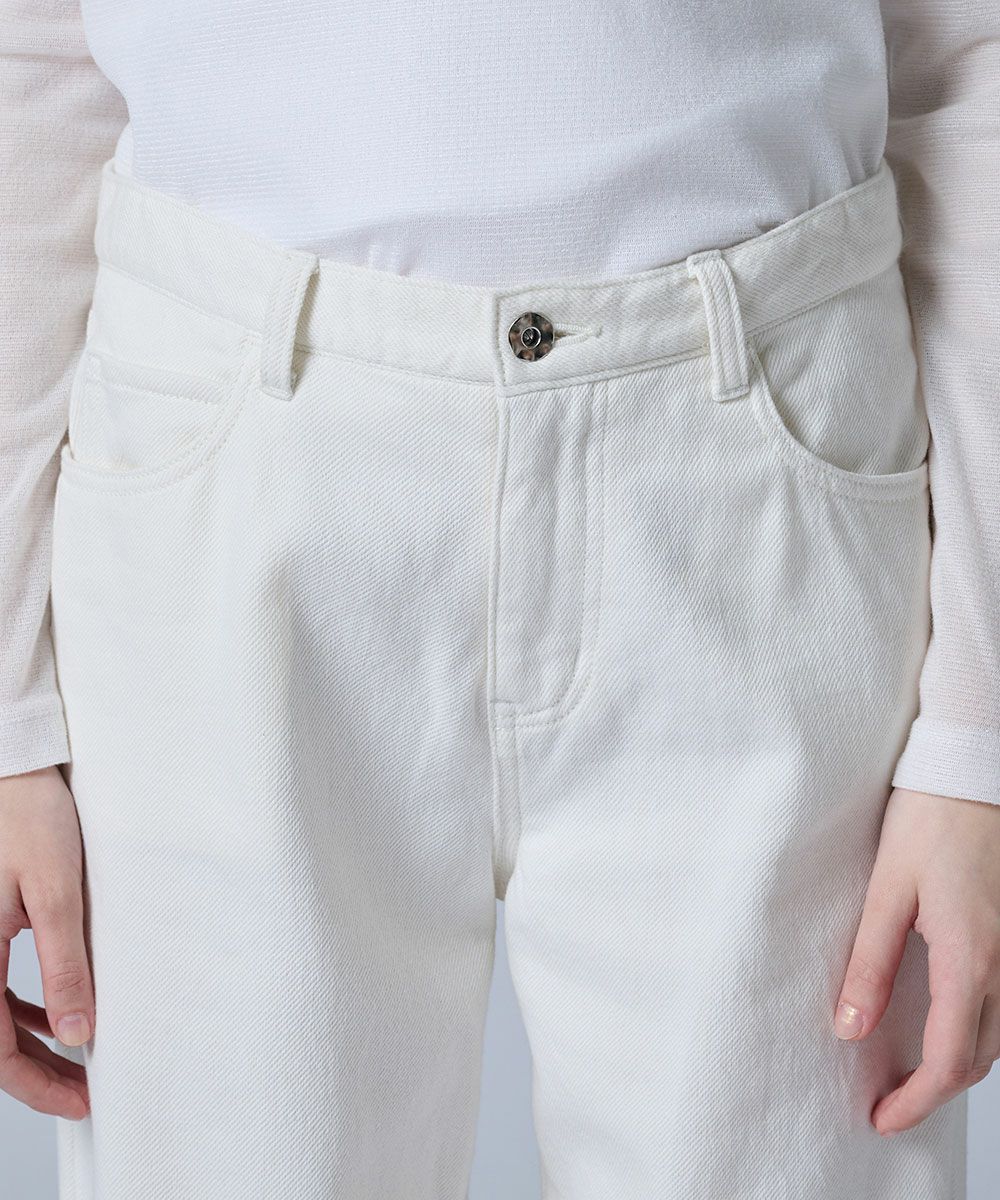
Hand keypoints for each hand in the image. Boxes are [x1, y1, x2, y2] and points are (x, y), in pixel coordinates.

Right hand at [0, 765, 91, 1118]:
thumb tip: (79, 1032)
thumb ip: (64, 964)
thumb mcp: (56, 892)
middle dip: (37, 1074)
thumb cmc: (30, 817)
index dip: (37, 1084)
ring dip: (32, 1045)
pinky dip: (24, 1010)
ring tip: (80, 1061)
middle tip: (86, 1094)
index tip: (81, 1103)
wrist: (11, 769)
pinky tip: (60, 1013)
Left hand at [835, 785, 999, 1134]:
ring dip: (959, 1064)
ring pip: (998, 1038)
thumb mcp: (886, 890)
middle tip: (887, 1103)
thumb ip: (870, 963)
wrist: (972, 773)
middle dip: (934, 1092)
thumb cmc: (928, 821)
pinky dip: (976, 1032)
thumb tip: (849, 1028)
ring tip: (910, 1074)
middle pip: (979, 1059)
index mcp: (971, 959)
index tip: (881, 1118)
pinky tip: (944, 1025)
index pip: (950, 1061)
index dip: (916, 1101)